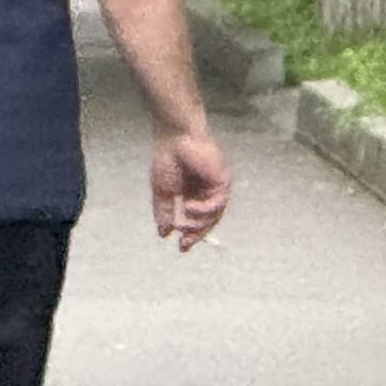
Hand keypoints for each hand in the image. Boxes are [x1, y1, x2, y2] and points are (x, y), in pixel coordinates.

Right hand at [152, 129, 231, 250]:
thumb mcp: (162, 192)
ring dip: (198, 224)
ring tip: (182, 223)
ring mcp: (216, 187)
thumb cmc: (167, 159)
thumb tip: (163, 234)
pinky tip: (189, 208)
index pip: (197, 220)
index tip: (181, 247)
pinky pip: (217, 203)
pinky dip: (203, 210)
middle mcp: (207, 192)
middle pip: (208, 221)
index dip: (190, 235)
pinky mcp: (222, 180)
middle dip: (197, 234)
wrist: (174, 138)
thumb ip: (164, 212)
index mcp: (194, 194)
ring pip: (214, 215)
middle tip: (184, 243)